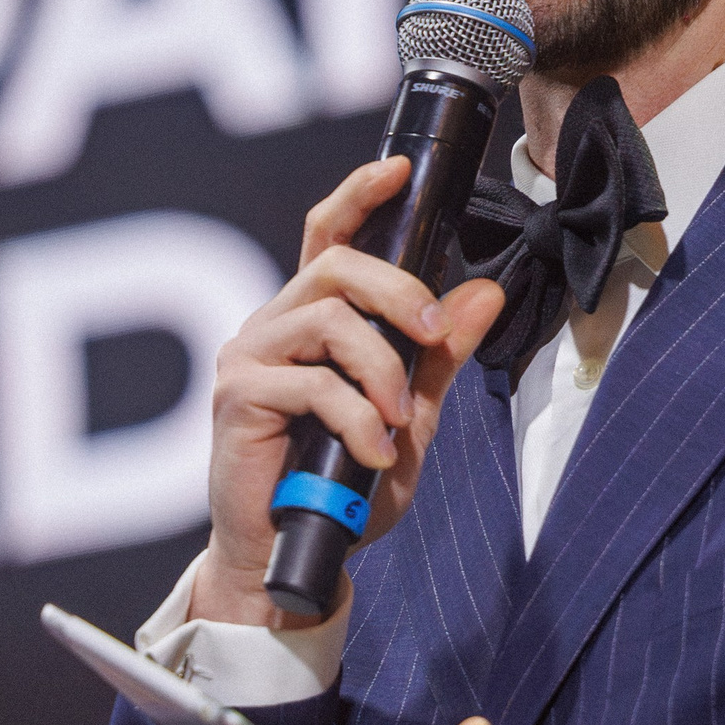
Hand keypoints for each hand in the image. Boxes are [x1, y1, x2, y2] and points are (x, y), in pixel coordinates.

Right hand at [192, 157, 505, 627]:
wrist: (295, 554)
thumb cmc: (342, 485)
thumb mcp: (410, 417)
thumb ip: (438, 356)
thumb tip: (486, 293)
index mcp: (312, 319)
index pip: (330, 237)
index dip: (360, 196)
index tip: (400, 170)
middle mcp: (274, 325)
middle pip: (336, 266)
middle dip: (397, 291)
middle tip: (429, 335)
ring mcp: (250, 357)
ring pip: (329, 320)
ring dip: (380, 371)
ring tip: (397, 423)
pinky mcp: (238, 396)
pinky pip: (312, 383)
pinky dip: (356, 419)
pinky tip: (372, 453)